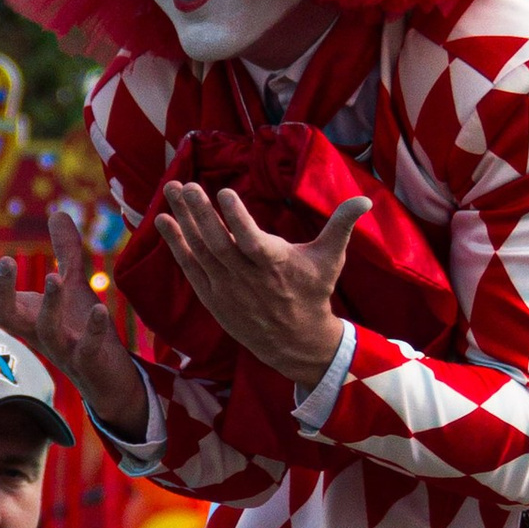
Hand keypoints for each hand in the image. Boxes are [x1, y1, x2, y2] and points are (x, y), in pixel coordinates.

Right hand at [0, 206, 150, 446]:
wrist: (108, 376)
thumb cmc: (82, 328)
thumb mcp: (74, 285)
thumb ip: (65, 251)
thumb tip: (57, 212)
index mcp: (29, 316)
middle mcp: (38, 334)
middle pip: (6, 317)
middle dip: (1, 291)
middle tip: (5, 261)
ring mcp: (62, 351)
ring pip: (45, 332)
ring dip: (49, 305)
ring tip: (55, 278)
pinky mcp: (89, 363)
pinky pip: (87, 349)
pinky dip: (94, 330)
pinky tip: (102, 309)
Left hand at [148, 181, 363, 387]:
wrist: (294, 341)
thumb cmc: (312, 292)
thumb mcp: (330, 259)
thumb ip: (342, 225)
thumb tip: (365, 200)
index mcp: (276, 266)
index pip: (253, 241)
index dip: (238, 218)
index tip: (225, 192)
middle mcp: (248, 278)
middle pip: (219, 244)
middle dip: (201, 214)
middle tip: (187, 185)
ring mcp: (226, 289)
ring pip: (200, 252)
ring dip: (184, 221)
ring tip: (171, 190)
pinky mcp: (212, 296)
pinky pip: (190, 267)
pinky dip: (175, 244)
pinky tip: (163, 220)